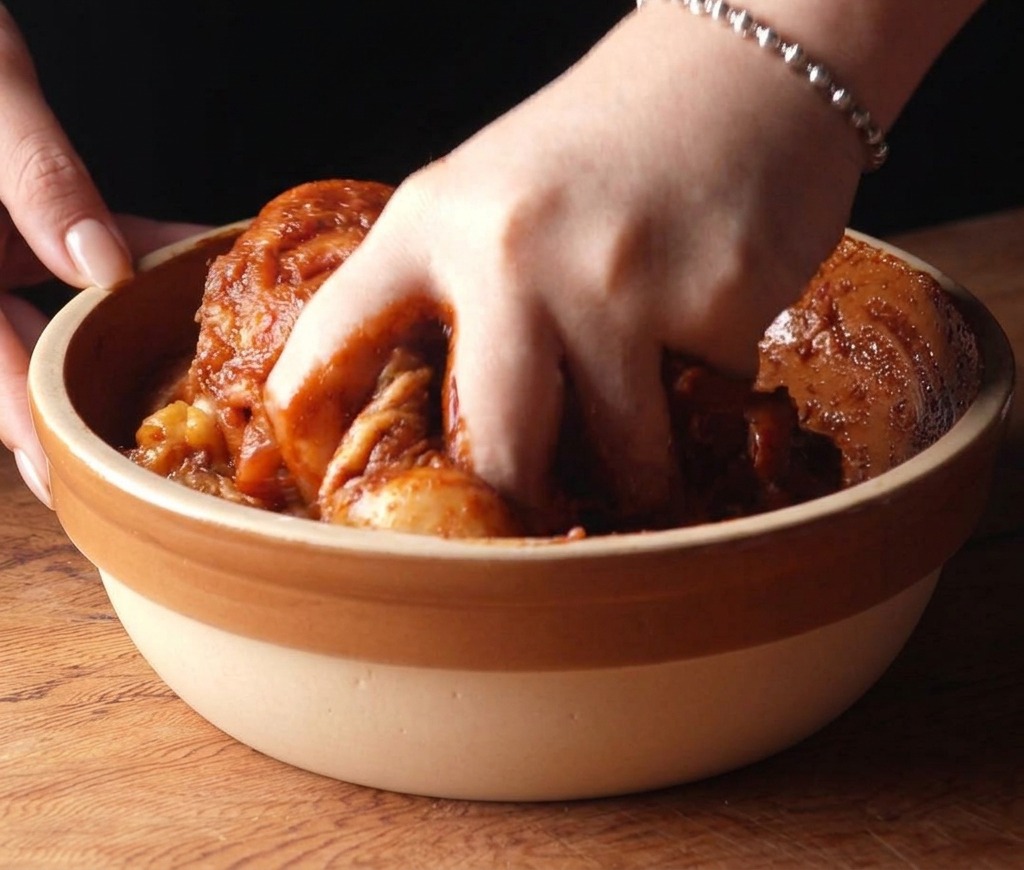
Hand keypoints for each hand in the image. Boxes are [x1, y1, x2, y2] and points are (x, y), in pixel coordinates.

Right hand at [1, 6, 205, 505]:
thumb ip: (36, 181)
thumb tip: (101, 268)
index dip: (26, 434)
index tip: (71, 484)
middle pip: (16, 357)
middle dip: (74, 404)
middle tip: (136, 459)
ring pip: (51, 308)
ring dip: (113, 332)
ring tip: (178, 373)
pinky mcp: (9, 217)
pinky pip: (66, 247)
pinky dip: (121, 255)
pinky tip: (184, 260)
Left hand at [264, 5, 863, 521]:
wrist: (750, 57)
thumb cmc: (612, 139)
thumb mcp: (495, 191)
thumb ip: (452, 290)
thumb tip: (441, 428)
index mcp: (430, 220)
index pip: (333, 345)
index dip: (319, 433)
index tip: (343, 490)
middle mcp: (509, 253)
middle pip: (494, 453)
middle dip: (520, 513)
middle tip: (534, 529)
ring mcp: (614, 280)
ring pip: (624, 458)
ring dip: (638, 473)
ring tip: (647, 443)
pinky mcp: (716, 298)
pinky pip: (705, 407)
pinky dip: (703, 401)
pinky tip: (705, 338)